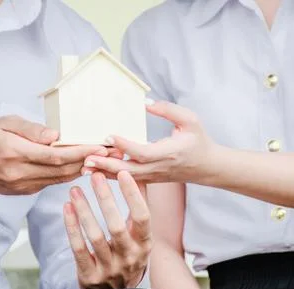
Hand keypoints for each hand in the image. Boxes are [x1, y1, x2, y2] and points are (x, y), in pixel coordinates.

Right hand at [0, 115, 107, 194]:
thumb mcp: (3, 123)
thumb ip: (30, 129)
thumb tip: (56, 136)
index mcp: (16, 153)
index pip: (56, 156)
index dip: (80, 152)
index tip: (101, 147)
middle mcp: (22, 173)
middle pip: (63, 170)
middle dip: (90, 161)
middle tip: (112, 154)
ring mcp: (24, 185)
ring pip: (61, 179)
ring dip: (84, 170)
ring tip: (105, 161)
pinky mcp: (26, 191)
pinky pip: (53, 183)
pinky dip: (70, 175)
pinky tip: (83, 167)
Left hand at [63, 171, 151, 288]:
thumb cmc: (128, 254)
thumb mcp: (140, 235)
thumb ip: (139, 207)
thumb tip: (138, 175)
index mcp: (144, 244)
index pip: (143, 217)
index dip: (133, 194)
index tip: (122, 172)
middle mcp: (129, 257)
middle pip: (117, 226)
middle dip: (105, 199)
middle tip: (95, 176)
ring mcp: (109, 268)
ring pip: (95, 236)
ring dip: (84, 210)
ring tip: (75, 189)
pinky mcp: (90, 275)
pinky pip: (78, 248)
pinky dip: (72, 227)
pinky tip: (67, 208)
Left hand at [82, 101, 221, 183]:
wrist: (208, 167)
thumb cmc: (199, 141)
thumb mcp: (190, 120)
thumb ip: (168, 110)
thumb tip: (145, 103)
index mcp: (168, 153)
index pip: (142, 152)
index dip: (125, 145)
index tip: (109, 135)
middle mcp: (158, 168)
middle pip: (128, 170)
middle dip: (107, 165)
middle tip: (87, 157)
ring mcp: (153, 176)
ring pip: (125, 178)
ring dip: (105, 172)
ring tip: (85, 166)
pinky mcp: (150, 179)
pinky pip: (128, 179)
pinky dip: (112, 176)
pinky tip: (97, 170)